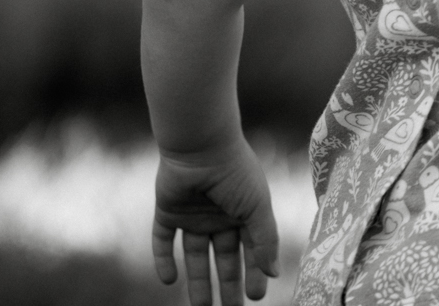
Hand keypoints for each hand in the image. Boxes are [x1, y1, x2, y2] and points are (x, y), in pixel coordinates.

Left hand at [152, 137, 280, 305]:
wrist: (201, 147)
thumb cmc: (237, 174)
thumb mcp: (258, 208)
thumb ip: (266, 241)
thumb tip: (274, 273)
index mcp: (244, 214)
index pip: (251, 250)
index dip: (254, 273)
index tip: (256, 296)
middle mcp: (220, 218)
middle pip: (224, 259)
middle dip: (227, 285)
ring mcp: (193, 217)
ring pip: (195, 256)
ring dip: (197, 282)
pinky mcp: (168, 213)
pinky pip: (164, 242)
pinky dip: (164, 261)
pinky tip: (169, 280)